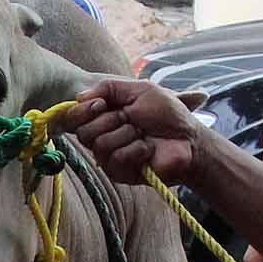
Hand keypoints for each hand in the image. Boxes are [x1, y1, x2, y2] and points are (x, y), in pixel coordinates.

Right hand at [68, 78, 205, 188]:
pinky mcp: (120, 173)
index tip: (102, 104)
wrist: (188, 138)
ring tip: (143, 134)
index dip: (84, 110)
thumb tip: (78, 97)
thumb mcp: (139, 89)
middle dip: (111, 120)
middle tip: (131, 119)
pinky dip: (135, 149)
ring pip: (99, 145)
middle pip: (84, 132)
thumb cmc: (168, 113)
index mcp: (104, 117)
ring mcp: (110, 156)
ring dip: (127, 134)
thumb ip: (108, 88)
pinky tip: (147, 149)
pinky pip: (115, 159)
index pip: (74, 117)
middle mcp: (103, 136)